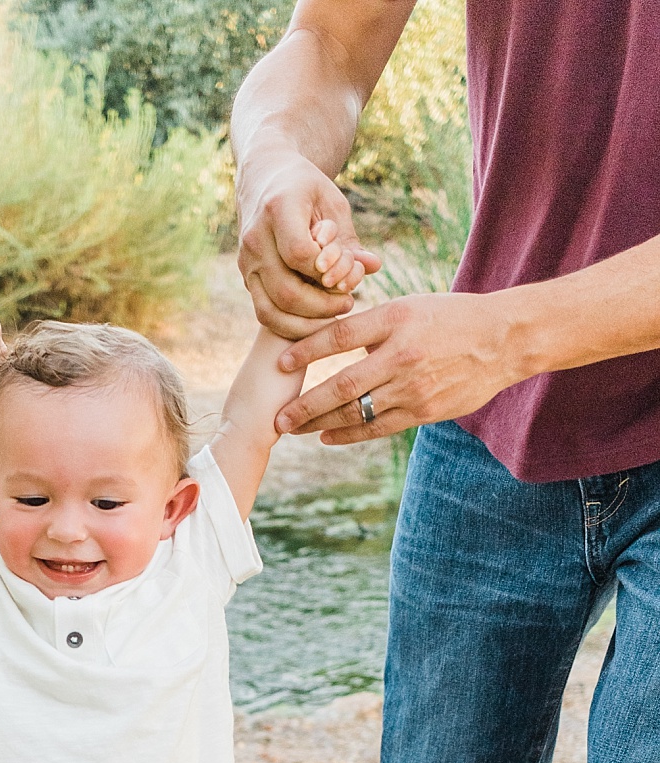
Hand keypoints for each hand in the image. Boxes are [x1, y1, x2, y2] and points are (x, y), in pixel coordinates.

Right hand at [237, 153, 381, 338]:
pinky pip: (264, 314)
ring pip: (271, 311)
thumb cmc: (307, 191)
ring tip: (333, 317)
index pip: (300, 254)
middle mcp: (255, 238)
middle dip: (322, 306)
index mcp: (278, 209)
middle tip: (348, 304)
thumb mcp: (333, 204)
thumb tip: (373, 267)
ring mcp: (246, 262)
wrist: (265, 179)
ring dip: (306, 324)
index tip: (345, 276)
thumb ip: (349, 239)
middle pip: (286, 291)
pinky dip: (290, 325)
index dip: (325, 272)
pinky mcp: (246, 278)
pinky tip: (314, 321)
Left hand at [272, 292, 515, 442]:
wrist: (503, 340)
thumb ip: (373, 326)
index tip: (281, 363)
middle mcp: (402, 355)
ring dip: (320, 424)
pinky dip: (349, 434)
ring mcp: (413, 387)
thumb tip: (331, 340)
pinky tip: (327, 437)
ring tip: (294, 429)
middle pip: (342, 385)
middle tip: (278, 418)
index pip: (340, 335)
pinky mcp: (424, 411)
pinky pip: (378, 427)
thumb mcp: (411, 307)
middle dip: (305, 405)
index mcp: (396, 319)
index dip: (307, 350)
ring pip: (356, 412)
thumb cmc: (450, 318)